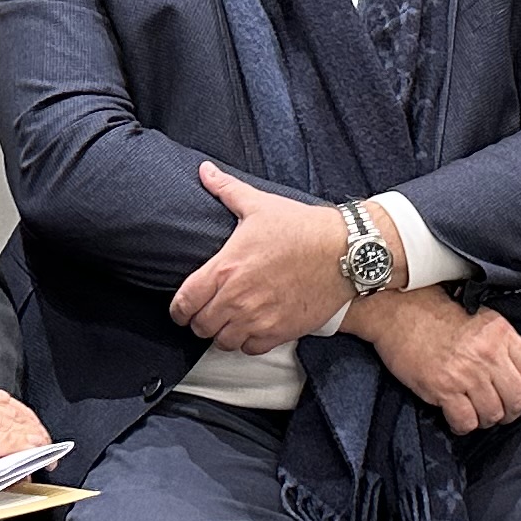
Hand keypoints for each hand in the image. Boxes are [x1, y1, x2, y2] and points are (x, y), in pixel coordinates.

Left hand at [171, 160, 362, 353]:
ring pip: (223, 342)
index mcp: (225, 268)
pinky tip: (253, 327)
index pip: (184, 302)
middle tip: (209, 312)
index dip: (178, 310)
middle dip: (201, 320)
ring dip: (223, 333)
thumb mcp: (260, 204)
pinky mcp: (280, 331)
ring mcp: (258, 318)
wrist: (343, 252)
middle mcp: (237, 298)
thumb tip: (205, 170)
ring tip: (230, 321)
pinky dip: (248, 342)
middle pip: (201, 326)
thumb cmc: (301, 228)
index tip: (182, 309)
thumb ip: (226, 189)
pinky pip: (251, 349)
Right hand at [357, 289, 520, 434]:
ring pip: (492, 414)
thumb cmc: (438, 314)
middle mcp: (488, 354)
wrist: (399, 310)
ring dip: (484, 420)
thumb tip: (512, 376)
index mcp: (501, 334)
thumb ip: (501, 344)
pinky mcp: (443, 388)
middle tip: (497, 413)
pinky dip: (462, 425)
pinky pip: (465, 421)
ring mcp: (466, 373)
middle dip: (509, 412)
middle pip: (516, 399)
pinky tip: (455, 418)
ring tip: (474, 414)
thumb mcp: (481, 319)